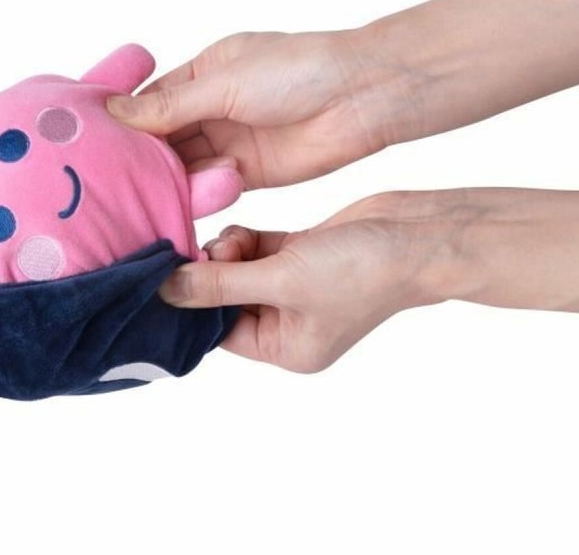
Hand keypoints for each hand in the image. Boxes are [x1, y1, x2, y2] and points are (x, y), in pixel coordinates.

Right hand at [107, 30, 391, 188]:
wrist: (359, 98)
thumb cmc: (297, 71)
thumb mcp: (225, 82)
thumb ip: (173, 104)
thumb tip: (115, 112)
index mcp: (205, 72)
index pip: (151, 101)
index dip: (122, 123)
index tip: (87, 146)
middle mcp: (213, 108)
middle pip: (163, 138)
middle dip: (138, 158)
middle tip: (100, 184)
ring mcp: (231, 142)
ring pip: (185, 166)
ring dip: (163, 181)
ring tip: (128, 201)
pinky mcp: (249, 173)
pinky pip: (210, 187)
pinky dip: (192, 197)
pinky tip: (168, 210)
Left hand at [158, 191, 473, 371]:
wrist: (414, 236)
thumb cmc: (360, 271)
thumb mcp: (283, 281)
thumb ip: (220, 282)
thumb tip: (164, 289)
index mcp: (287, 347)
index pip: (220, 331)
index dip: (193, 304)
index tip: (169, 274)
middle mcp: (289, 321)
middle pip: (227, 298)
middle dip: (213, 272)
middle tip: (209, 250)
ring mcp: (296, 285)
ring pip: (240, 270)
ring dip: (228, 252)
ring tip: (237, 239)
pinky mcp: (303, 254)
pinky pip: (259, 251)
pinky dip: (245, 240)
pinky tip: (242, 231)